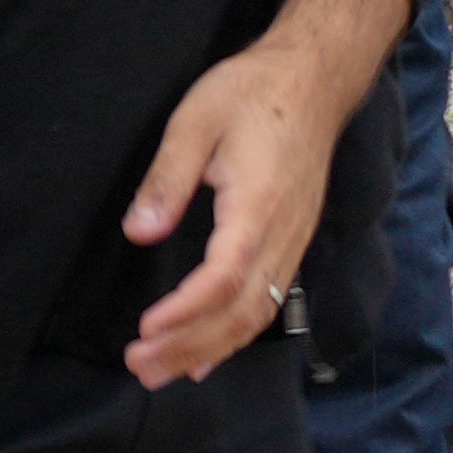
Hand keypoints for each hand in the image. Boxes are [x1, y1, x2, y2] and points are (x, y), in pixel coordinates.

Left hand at [122, 0, 415, 376]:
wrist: (313, 80)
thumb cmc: (251, 94)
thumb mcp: (194, 122)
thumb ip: (167, 179)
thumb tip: (141, 231)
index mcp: (258, 206)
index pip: (224, 278)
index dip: (186, 313)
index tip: (146, 330)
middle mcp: (283, 235)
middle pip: (241, 311)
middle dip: (190, 346)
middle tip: (140, 367)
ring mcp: (292, 242)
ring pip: (257, 315)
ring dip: (209, 349)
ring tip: (161, 373)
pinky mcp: (292, 242)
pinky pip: (268, 303)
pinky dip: (235, 335)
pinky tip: (206, 357)